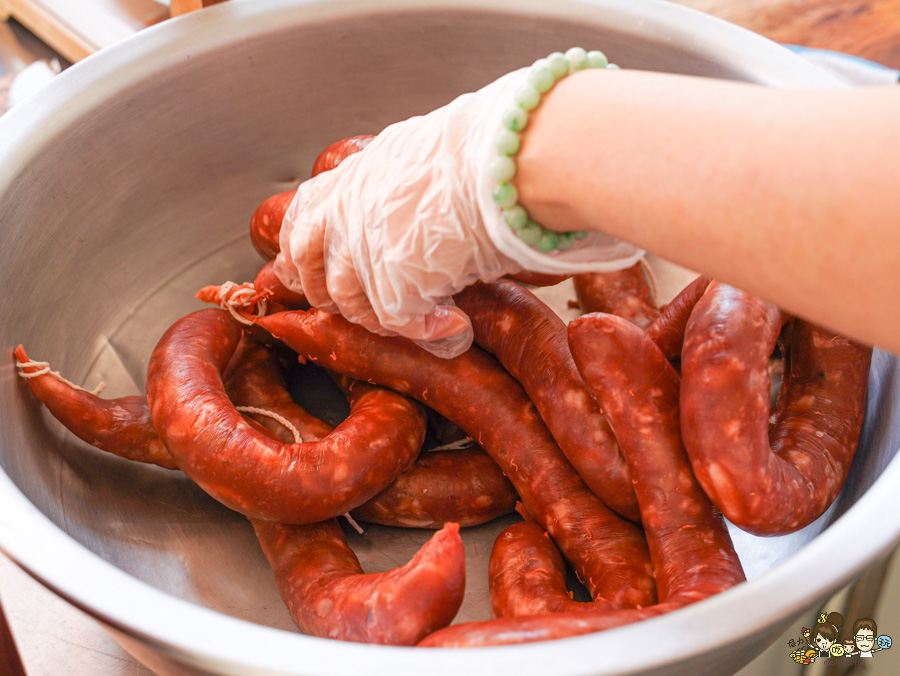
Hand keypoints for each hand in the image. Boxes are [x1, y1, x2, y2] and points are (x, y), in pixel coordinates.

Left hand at [274, 67, 641, 357]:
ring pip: (353, 306)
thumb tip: (417, 203)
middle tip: (367, 310)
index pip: (302, 220)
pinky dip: (430, 332)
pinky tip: (456, 327)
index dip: (302, 253)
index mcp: (352, 177)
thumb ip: (400, 185)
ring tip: (425, 320)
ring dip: (385, 321)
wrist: (506, 160)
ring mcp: (363, 250)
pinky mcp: (392, 284)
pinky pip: (399, 324)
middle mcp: (345, 213)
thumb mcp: (423, 155)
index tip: (304, 271)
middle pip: (309, 270)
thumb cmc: (484, 152)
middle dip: (332, 296)